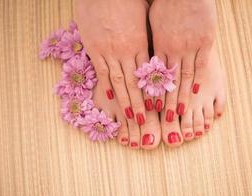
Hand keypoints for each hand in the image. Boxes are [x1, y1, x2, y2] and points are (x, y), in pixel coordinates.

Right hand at [76, 0, 149, 124]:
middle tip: (144, 122)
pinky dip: (106, 86)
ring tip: (130, 117)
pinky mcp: (94, 48)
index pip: (148, 75)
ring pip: (119, 81)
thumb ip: (146, 36)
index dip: (152, 93)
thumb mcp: (143, 17)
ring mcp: (109, 51)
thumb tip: (152, 51)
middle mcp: (127, 51)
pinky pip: (102, 71)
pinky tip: (110, 99)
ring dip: (125, 101)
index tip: (157, 107)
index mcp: (141, 43)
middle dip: (140, 104)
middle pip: (135, 83)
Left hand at [149, 0, 216, 117]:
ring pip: (185, 77)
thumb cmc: (165, 1)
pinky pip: (201, 64)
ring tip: (178, 113)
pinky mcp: (205, 41)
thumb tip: (145, 54)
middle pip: (168, 81)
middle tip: (164, 119)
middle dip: (166, 102)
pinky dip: (197, 79)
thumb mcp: (151, 21)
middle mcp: (172, 50)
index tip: (150, 108)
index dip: (152, 94)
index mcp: (158, 45)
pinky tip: (195, 92)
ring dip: (181, 96)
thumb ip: (150, 40)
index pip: (154, 76)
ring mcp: (189, 46)